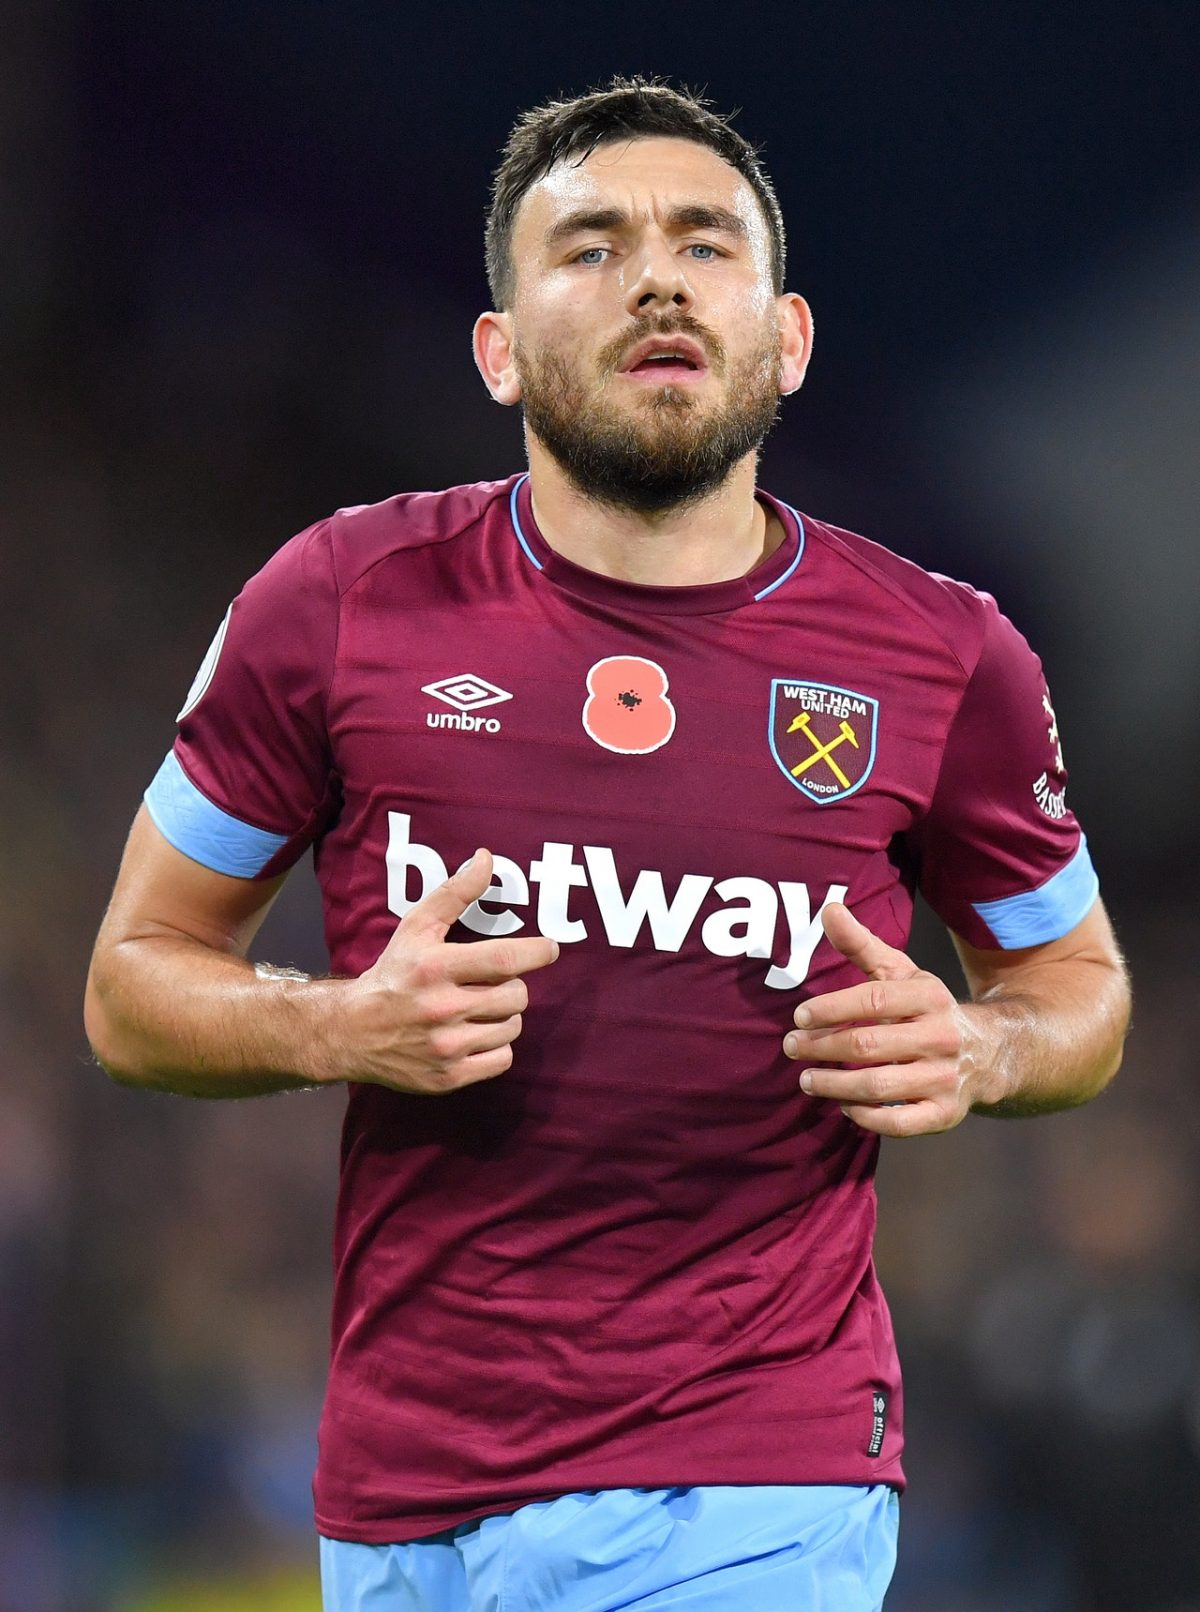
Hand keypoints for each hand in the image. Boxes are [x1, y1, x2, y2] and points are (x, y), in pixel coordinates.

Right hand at [339, 850, 558, 1093]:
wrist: (351, 1031)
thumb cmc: (393, 974)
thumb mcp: (417, 927)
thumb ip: (455, 893)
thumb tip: (487, 859)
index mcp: (436, 967)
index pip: (505, 959)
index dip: (537, 952)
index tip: (549, 949)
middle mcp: (442, 1008)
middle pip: (516, 995)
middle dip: (513, 985)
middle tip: (492, 982)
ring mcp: (447, 1046)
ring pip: (513, 1027)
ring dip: (504, 1015)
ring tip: (480, 1008)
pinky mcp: (449, 1076)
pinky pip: (503, 1059)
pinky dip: (497, 1046)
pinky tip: (476, 1034)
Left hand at [783, 903, 986, 1136]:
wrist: (990, 1052)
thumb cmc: (926, 1009)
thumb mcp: (901, 972)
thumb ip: (862, 944)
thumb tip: (829, 908)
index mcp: (930, 997)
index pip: (873, 999)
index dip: (831, 1008)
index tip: (799, 1017)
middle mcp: (941, 1037)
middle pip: (869, 1044)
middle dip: (822, 1047)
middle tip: (792, 1048)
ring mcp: (945, 1078)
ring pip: (878, 1086)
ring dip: (834, 1085)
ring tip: (807, 1080)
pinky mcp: (945, 1113)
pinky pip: (900, 1123)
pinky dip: (867, 1117)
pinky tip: (845, 1106)